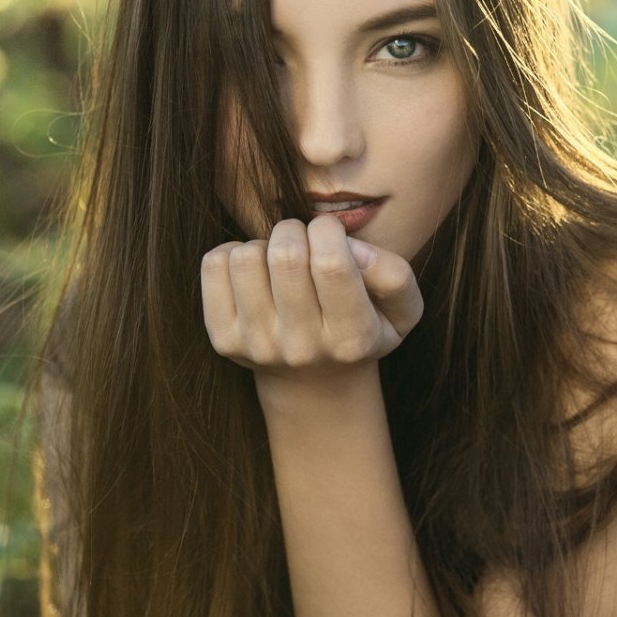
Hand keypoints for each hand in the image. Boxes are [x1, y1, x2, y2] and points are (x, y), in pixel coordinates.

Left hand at [200, 214, 423, 379]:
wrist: (315, 385)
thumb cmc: (363, 330)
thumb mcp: (400, 311)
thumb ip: (394, 275)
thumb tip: (350, 248)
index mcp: (351, 339)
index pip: (331, 264)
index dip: (328, 231)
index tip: (330, 235)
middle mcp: (302, 348)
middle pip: (285, 256)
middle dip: (295, 230)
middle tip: (304, 242)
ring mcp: (258, 346)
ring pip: (246, 257)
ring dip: (265, 244)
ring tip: (280, 262)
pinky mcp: (224, 339)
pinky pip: (215, 265)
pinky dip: (234, 253)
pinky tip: (256, 272)